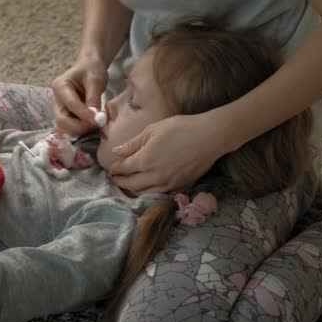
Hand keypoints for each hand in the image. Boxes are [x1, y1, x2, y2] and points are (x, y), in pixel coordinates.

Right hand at [51, 56, 108, 135]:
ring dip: (80, 130)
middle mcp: (56, 100)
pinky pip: (69, 128)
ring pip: (64, 128)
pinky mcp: (65, 116)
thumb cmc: (91, 70)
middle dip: (80, 126)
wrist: (89, 68)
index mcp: (60, 86)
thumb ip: (94, 99)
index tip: (99, 120)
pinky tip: (92, 124)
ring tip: (95, 123)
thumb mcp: (95, 80)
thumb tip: (95, 118)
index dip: (84, 115)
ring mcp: (59, 110)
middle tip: (97, 124)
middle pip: (62, 120)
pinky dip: (80, 130)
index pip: (70, 104)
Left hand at [109, 112, 225, 193]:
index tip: (111, 167)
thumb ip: (133, 144)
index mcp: (145, 160)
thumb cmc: (181, 128)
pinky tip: (147, 186)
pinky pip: (159, 193)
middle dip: (120, 181)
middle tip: (115, 178)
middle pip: (131, 185)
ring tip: (128, 184)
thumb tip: (116, 152)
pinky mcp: (180, 187)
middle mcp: (155, 176)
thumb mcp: (153, 130)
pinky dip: (149, 192)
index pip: (124, 169)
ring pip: (144, 193)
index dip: (115, 168)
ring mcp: (168, 184)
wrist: (210, 137)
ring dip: (133, 190)